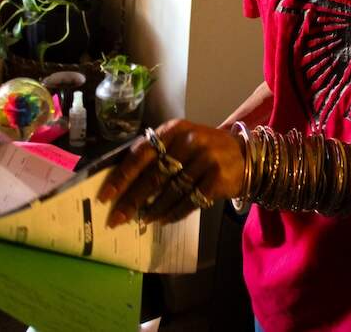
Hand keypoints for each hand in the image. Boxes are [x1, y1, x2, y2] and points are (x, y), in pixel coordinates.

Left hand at [96, 119, 244, 226]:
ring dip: (153, 210)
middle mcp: (190, 140)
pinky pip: (189, 202)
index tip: (105, 196)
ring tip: (141, 221)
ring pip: (171, 192)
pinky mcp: (217, 179)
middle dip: (132, 200)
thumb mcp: (181, 142)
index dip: (122, 177)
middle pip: (154, 176)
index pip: (141, 154)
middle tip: (117, 218)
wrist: (244, 155)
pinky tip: (162, 220)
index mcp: (174, 129)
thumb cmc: (203, 150)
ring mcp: (206, 159)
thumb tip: (122, 184)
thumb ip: (156, 155)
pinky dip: (173, 213)